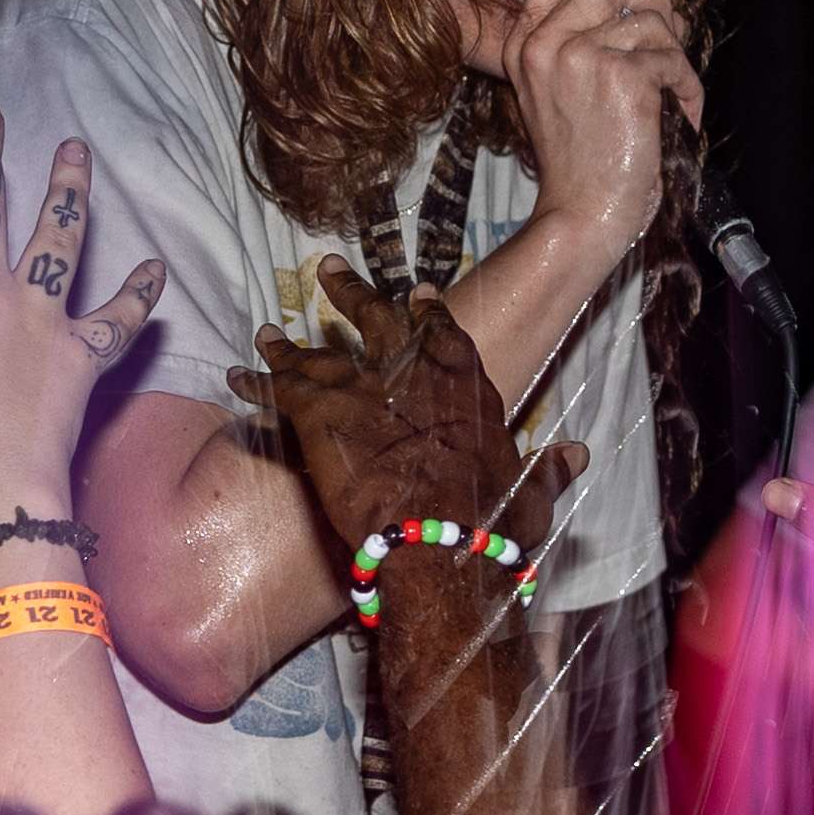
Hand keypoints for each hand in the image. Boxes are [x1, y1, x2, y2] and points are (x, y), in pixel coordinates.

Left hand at [227, 259, 576, 570]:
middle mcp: (413, 375)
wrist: (439, 546)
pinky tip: (235, 373)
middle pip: (377, 321)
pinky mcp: (320, 415)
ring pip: (320, 351)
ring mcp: (364, 389)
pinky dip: (257, 378)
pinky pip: (279, 387)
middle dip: (351, 292)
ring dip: (292, 340)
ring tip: (267, 328)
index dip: (429, 313)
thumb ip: (550, 468)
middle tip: (326, 268)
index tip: (417, 293)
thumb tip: (578, 453)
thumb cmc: (492, 526)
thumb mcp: (533, 495)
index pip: (445, 335)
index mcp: (466, 388)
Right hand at [503, 0, 706, 252]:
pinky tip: (682, 114)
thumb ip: (576, 39)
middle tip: (669, 36)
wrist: (582, 212)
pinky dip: (688, 88)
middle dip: (652, 1)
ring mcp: (583, 55)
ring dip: (675, 57)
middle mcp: (546, 42)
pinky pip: (673, 58)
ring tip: (673, 94)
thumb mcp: (552, 91)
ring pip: (652, 22)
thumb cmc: (577, 159)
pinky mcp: (624, 75)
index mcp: (523, 44)